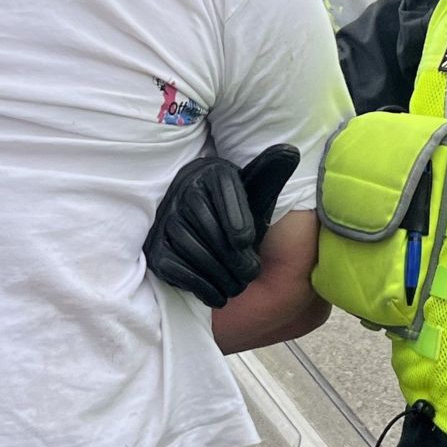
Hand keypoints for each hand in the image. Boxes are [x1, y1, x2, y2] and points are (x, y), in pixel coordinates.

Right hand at [145, 145, 300, 307]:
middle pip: (209, 230)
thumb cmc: (237, 209)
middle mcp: (185, 193)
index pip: (224, 194)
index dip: (237, 222)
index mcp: (213, 174)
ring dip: (219, 275)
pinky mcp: (156, 250)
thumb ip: (272, 174)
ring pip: (193, 251)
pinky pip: (175, 269)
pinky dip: (199, 286)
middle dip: (233, 257)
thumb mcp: (256, 191)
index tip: (247, 241)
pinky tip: (218, 294)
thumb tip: (290, 151)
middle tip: (250, 273)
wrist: (202, 226)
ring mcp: (167, 222)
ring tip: (237, 285)